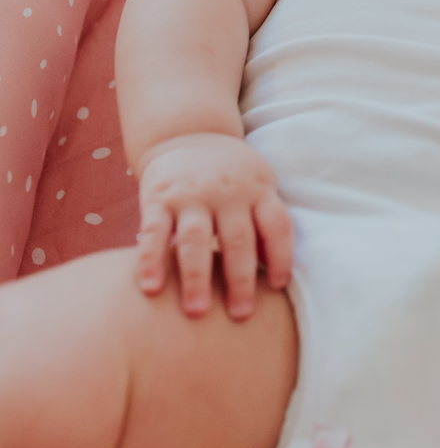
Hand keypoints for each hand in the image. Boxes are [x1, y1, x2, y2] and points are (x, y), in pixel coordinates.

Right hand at [137, 134, 292, 319]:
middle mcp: (227, 191)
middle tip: (240, 314)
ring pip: (196, 239)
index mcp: (258, 189)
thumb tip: (279, 277)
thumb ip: (265, 222)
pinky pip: (154, 232)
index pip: (276, 225)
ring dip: (196, 277)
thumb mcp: (258, 184)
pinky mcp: (158, 197)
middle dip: (240, 279)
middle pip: (238, 238)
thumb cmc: (232, 174)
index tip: (277, 286)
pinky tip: (151, 288)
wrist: (187, 132)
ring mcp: (191, 195)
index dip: (281, 255)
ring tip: (196, 312)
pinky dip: (151, 260)